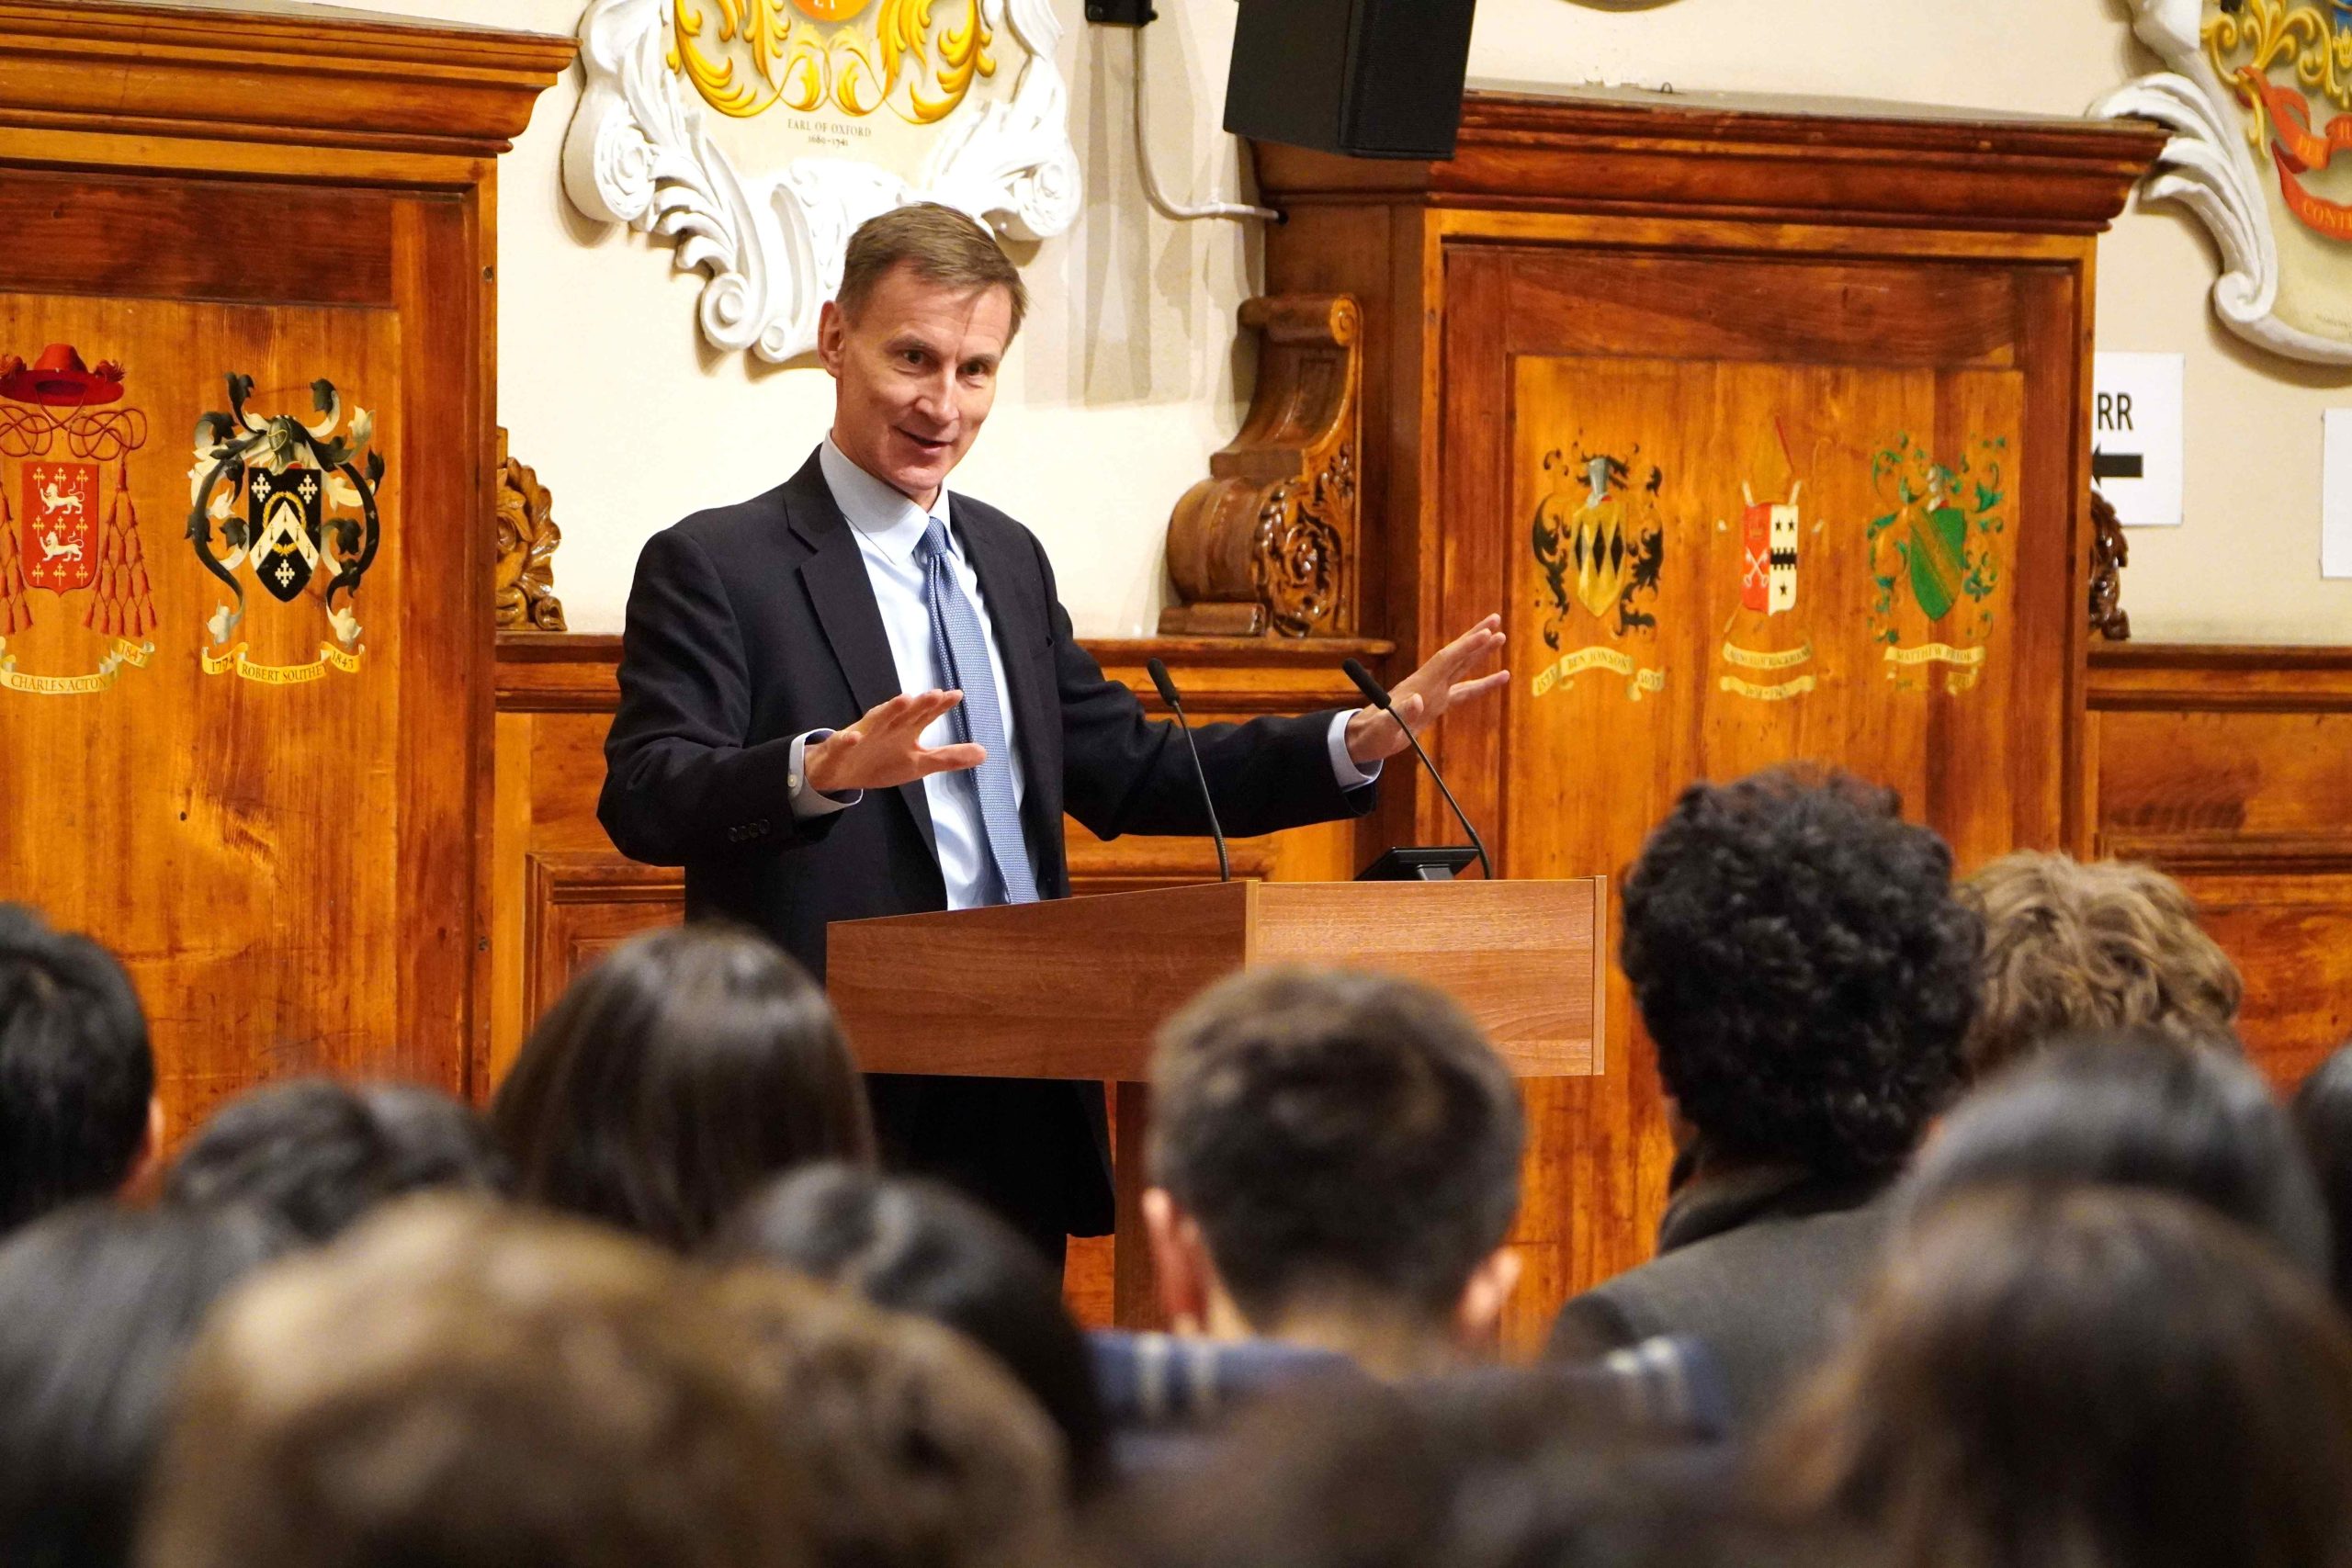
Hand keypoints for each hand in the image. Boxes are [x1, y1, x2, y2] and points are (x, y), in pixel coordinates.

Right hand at [804, 691, 984, 793]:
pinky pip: (842, 744)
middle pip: (904, 714)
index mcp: (905, 730)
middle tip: (935, 694)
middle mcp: (885, 727)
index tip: (956, 695)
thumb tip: (984, 753)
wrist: (840, 770)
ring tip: (903, 701)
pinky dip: (847, 740)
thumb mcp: (919, 763)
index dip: (939, 706)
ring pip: (876, 721)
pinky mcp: (840, 749)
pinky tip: (853, 737)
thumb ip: (948, 757)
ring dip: (888, 711)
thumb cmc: (881, 761)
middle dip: (918, 705)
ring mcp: (862, 736)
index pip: (925, 715)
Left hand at [1344, 614, 1507, 764]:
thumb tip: (1417, 701)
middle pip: (1456, 655)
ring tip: (1501, 636)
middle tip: (1496, 617)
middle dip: (1476, 638)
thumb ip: (1400, 715)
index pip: (1446, 660)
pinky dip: (1483, 683)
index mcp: (1418, 685)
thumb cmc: (1372, 733)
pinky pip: (1465, 690)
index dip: (1465, 646)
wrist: (1365, 738)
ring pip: (1462, 668)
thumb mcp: (1384, 728)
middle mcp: (1428, 683)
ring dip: (1480, 652)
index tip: (1486, 632)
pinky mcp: (1437, 703)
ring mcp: (1433, 692)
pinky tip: (1500, 678)